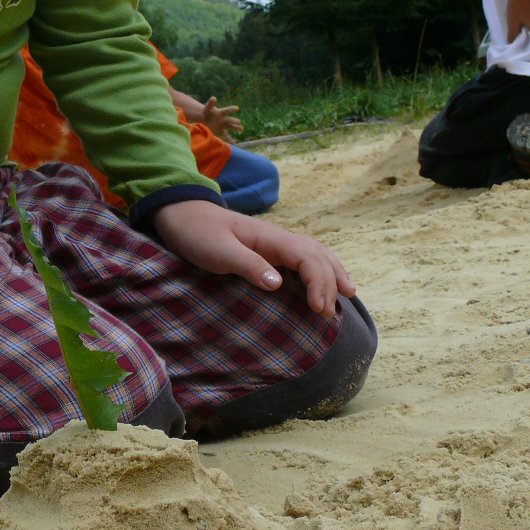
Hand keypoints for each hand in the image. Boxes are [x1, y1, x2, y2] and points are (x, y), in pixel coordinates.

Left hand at [153, 198, 353, 317]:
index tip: (318, 309)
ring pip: (315, 254)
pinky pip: (302, 258)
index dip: (320, 283)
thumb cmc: (198, 234)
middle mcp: (279, 238)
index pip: (308, 258)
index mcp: (271, 238)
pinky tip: (322, 282)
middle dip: (330, 283)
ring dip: (332, 274)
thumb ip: (248, 265)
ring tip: (347, 295)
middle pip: (318, 257)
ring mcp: (275, 242)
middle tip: (330, 315)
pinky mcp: (268, 249)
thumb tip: (278, 284)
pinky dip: (319, 270)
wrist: (182, 214)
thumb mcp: (218, 252)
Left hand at [198, 95, 242, 137]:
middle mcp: (224, 119)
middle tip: (238, 121)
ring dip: (236, 128)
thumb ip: (210, 103)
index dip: (231, 109)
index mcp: (221, 112)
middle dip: (234, 121)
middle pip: (230, 120)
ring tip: (241, 128)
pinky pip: (226, 135)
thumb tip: (214, 98)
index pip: (227, 110)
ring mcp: (223, 125)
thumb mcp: (207, 108)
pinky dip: (229, 139)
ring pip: (231, 126)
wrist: (204, 119)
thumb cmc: (206, 112)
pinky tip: (234, 143)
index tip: (237, 108)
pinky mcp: (220, 130)